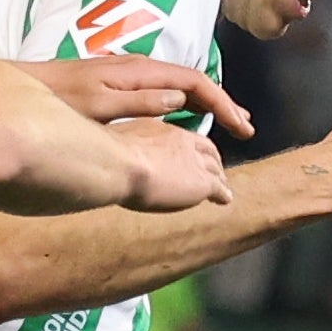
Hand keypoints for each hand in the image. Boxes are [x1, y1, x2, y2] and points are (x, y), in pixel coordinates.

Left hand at [36, 55, 254, 141]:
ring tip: (226, 124)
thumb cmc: (58, 100)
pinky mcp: (119, 85)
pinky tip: (186, 121)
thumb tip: (180, 99)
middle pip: (193, 82)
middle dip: (222, 103)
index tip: (242, 127)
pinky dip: (185, 105)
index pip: (195, 82)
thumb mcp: (99, 105)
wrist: (24, 88)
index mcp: (139, 72)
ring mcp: (129, 76)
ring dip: (207, 104)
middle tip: (244, 127)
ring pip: (180, 86)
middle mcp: (139, 69)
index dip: (223, 103)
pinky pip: (165, 93)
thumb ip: (138, 101)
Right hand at [111, 117, 232, 211]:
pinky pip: (218, 188)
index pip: (183, 138)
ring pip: (215, 169)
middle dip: (211, 160)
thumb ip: (123, 149)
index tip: (190, 154)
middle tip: (212, 169)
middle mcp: (182, 142)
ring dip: (218, 178)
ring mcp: (195, 162)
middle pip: (206, 150)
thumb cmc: (107, 156)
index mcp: (161, 130)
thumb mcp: (115, 143)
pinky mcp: (201, 182)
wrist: (119, 164)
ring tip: (221, 187)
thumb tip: (115, 157)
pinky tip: (225, 200)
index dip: (191, 147)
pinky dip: (223, 194)